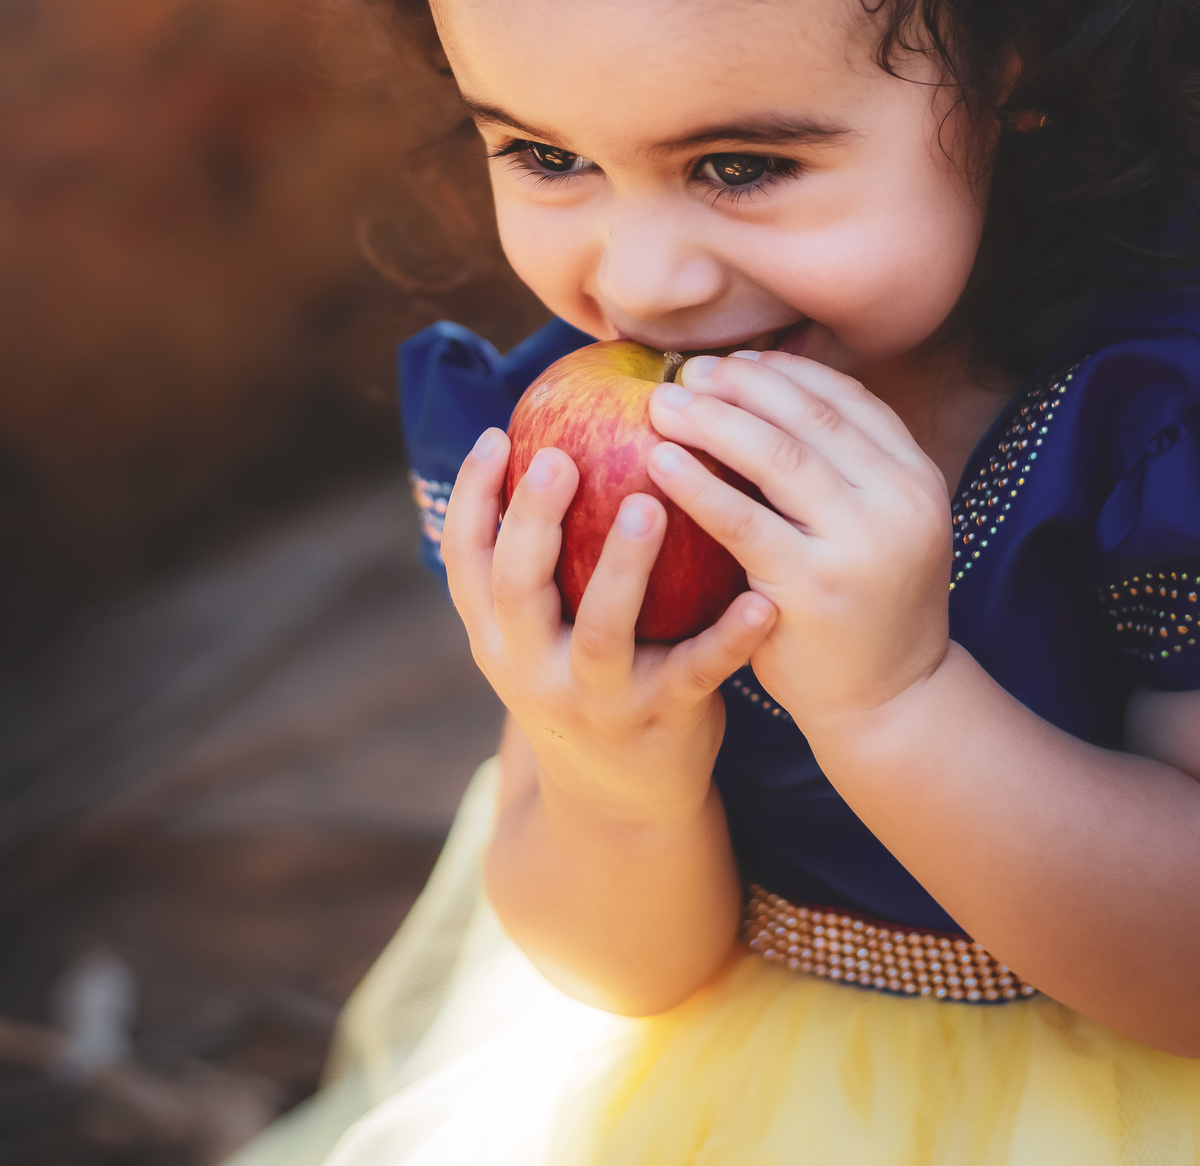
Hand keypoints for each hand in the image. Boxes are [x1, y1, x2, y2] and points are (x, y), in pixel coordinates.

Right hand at [441, 427, 776, 826]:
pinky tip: (759, 599)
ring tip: (648, 507)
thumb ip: (541, 561)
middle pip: (517, 588)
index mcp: (498, 635)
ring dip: (621, 569)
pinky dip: (727, 638)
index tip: (498, 434)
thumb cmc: (586, 678)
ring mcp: (594, 700)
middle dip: (531, 521)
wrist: (620, 803)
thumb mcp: (541, 632)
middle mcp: (532, 667)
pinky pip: (694, 674)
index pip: (466, 560)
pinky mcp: (659, 721)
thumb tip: (554, 439)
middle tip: (558, 458)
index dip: (473, 497)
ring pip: (601, 633)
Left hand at [646, 351, 951, 732]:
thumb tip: (753, 389)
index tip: (731, 360)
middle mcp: (900, 501)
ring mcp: (861, 544)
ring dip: (713, 421)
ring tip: (661, 405)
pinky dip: (698, 483)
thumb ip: (836, 470)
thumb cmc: (859, 605)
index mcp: (916, 476)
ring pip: (778, 456)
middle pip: (809, 417)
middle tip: (685, 372)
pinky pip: (744, 520)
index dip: (783, 372)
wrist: (889, 703)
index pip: (846, 399)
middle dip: (741, 385)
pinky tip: (659, 462)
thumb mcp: (872, 526)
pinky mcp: (814, 586)